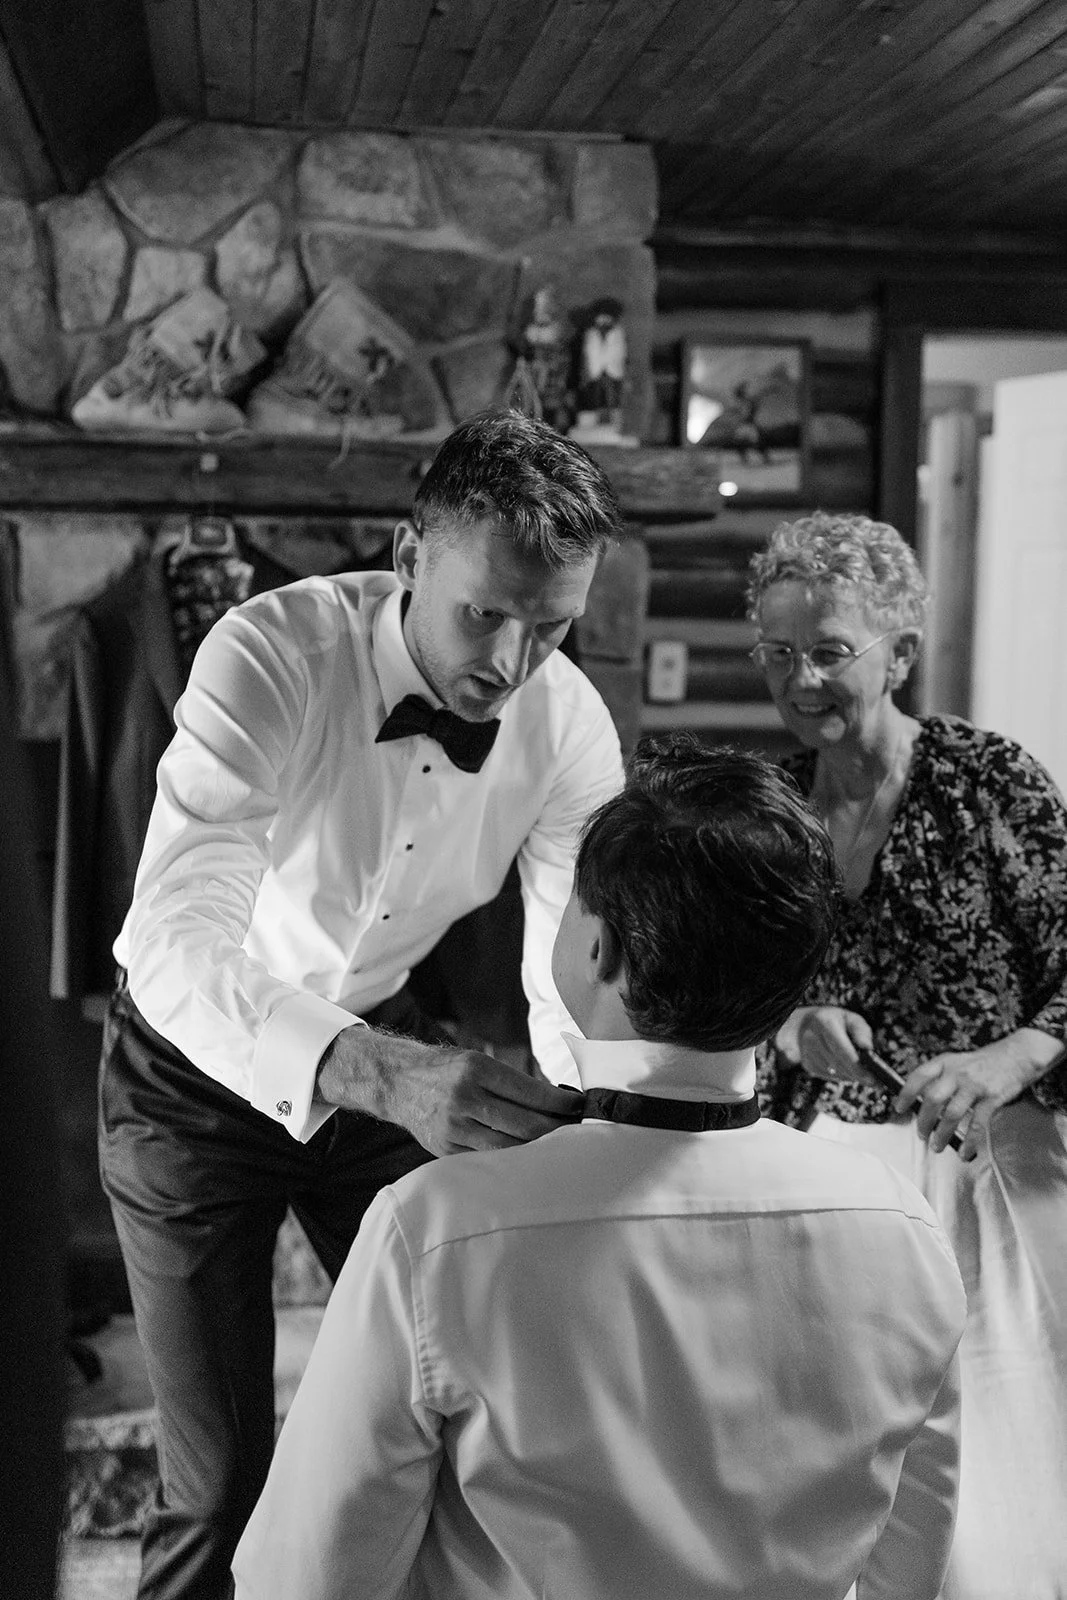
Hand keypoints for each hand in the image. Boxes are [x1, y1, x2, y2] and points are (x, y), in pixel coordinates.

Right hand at [317, 1026, 581, 1155]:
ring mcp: (454, 1127)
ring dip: (540, 1151)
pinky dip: (512, 1162)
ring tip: (562, 1151)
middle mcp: (465, 1097)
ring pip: (510, 1148)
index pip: (531, 1092)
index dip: (562, 1104)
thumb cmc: (448, 1070)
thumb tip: (558, 1104)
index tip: (583, 1108)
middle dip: (558, 1131)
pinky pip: (487, 1160)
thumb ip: (511, 1083)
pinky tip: (530, 1162)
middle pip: (526, 1125)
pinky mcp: (446, 1150)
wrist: (398, 1082)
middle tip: (582, 1133)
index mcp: (477, 1069)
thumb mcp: (477, 1061)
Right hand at [788, 1006, 886, 1087]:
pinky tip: (847, 1068)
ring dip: (852, 1076)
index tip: (873, 1078)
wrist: (809, 1024)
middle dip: (859, 1075)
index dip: (857, 1066)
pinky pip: (830, 1076)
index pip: (842, 1050)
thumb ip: (862, 1032)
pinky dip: (843, 1075)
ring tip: (863, 1072)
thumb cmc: (838, 1022)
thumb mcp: (852, 1020)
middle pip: (838, 1065)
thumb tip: (868, 1048)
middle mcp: (811, 1037)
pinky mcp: (807, 1064)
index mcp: (824, 1022)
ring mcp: (807, 1052)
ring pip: (835, 1073)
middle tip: (876, 1083)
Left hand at [893, 1035, 1044, 1161]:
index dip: (906, 1093)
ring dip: (942, 1134)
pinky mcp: (992, 1098)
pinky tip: (964, 1152)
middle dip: (924, 1121)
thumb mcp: (957, 1062)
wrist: (1016, 1056)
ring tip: (937, 1146)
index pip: (919, 1076)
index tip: (899, 1108)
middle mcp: (957, 1072)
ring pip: (952, 1114)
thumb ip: (941, 1077)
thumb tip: (921, 1102)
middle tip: (921, 1134)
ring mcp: (975, 1085)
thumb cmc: (983, 1063)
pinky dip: (969, 1141)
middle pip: (933, 1099)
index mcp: (945, 1062)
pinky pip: (977, 1124)